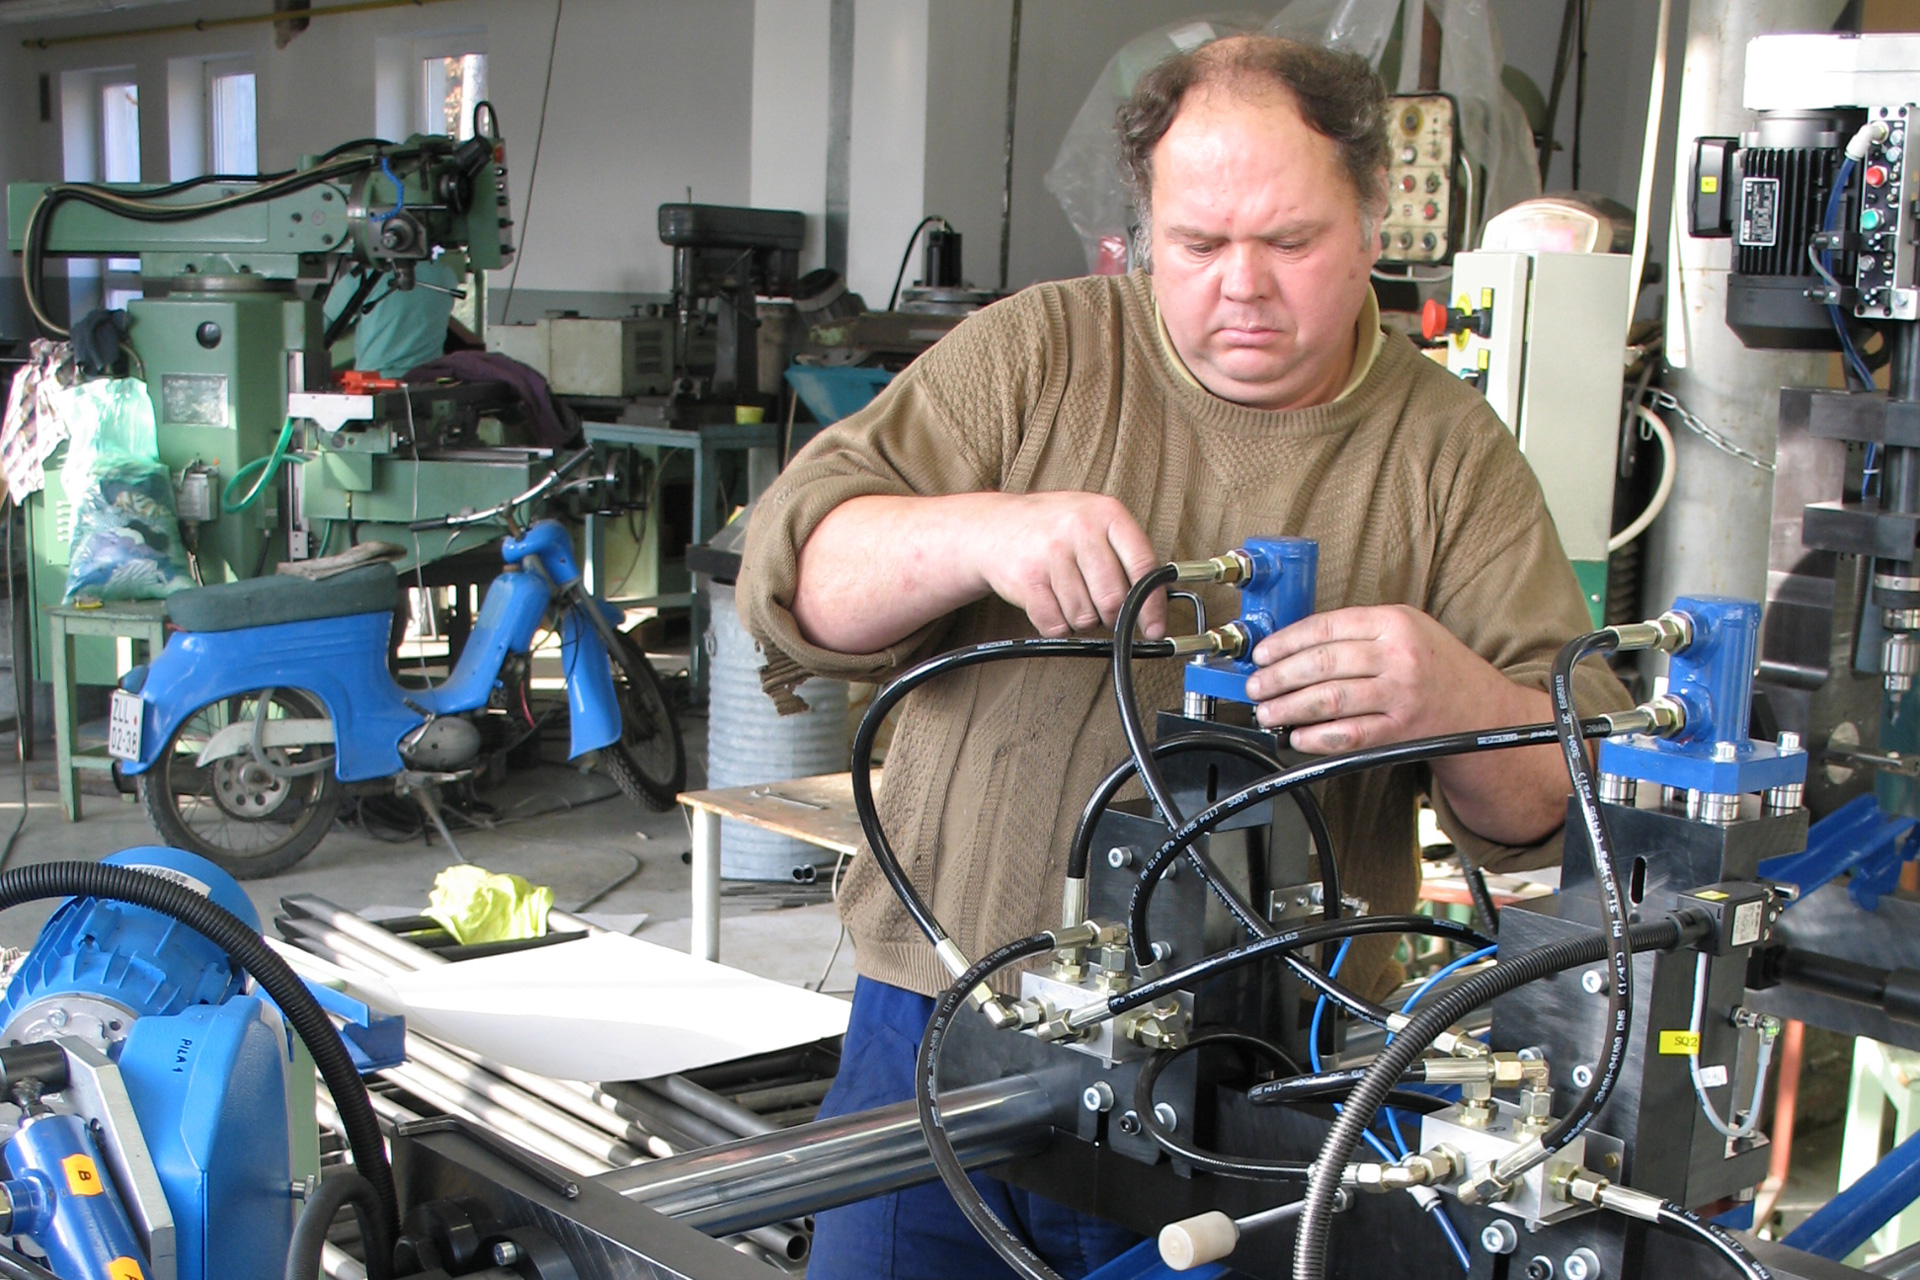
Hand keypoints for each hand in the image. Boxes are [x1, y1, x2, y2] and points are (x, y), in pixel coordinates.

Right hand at [971, 493, 1166, 639]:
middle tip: (1100, 607)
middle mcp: (1080, 528)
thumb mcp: (1094, 522)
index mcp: (1107, 513)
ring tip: (1068, 595)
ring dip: (1080, 619)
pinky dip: (1056, 625)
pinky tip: (1050, 602)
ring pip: (1085, 617)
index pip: (1143, 566)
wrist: (991, 526)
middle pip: (1114, 599)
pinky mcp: (1027, 579)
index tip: (1154, 628)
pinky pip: (1056, 625)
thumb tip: (1154, 604)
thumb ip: (1125, 554)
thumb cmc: (1051, 529)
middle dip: (1110, 615)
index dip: (1152, 605)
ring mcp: (1052, 553)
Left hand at [1243, 605, 1532, 752]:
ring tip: (1267, 712)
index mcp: (1395, 622)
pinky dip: (1318, 737)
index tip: (1262, 653)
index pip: (1327, 627)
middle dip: (1279, 676)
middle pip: (1323, 663)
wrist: (1483, 710)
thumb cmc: (1437, 666)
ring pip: (1330, 699)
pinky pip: (1350, 733)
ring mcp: (1401, 694)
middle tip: (1256, 686)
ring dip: (1290, 707)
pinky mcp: (1401, 729)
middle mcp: (1399, 656)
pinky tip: (1298, 736)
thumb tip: (1296, 644)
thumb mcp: (1408, 629)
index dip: (1286, 641)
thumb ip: (1360, 631)